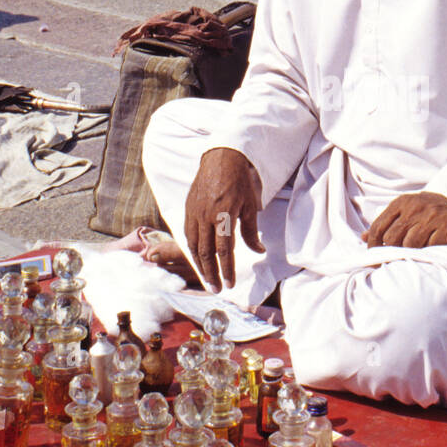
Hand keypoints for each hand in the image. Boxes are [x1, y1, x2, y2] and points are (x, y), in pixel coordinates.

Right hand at [183, 147, 264, 290]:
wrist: (221, 157)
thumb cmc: (240, 181)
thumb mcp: (251, 206)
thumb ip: (251, 231)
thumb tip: (259, 250)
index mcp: (224, 215)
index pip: (224, 250)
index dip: (226, 269)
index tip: (229, 284)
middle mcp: (206, 216)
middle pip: (205, 252)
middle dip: (211, 273)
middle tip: (216, 289)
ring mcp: (194, 212)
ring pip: (193, 245)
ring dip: (200, 264)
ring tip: (207, 278)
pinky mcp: (188, 208)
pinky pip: (188, 233)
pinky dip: (192, 249)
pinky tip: (197, 257)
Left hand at [363, 192, 446, 248]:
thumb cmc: (432, 215)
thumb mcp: (409, 212)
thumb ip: (388, 222)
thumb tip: (363, 236)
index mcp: (403, 201)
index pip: (378, 225)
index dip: (372, 244)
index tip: (372, 256)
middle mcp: (415, 207)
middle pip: (391, 238)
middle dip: (391, 251)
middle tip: (394, 258)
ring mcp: (430, 217)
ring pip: (408, 244)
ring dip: (410, 251)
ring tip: (416, 250)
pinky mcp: (444, 228)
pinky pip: (427, 247)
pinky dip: (426, 251)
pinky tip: (430, 247)